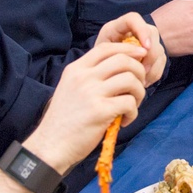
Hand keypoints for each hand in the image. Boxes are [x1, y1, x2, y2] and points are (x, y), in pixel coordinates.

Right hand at [27, 41, 149, 171]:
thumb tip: (122, 65)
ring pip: (131, 79)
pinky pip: (129, 103)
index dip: (128, 49)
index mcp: (76, 69)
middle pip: (123, 60)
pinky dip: (133, 112)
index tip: (140, 56)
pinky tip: (124, 120)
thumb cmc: (65, 119)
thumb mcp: (71, 88)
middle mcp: (83, 77)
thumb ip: (90, 75)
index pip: (107, 47)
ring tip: (132, 105)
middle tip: (140, 85)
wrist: (51, 146)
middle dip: (140, 71)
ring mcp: (91, 93)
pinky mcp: (101, 111)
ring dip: (139, 92)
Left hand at [94, 12, 165, 85]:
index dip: (142, 30)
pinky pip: (161, 63)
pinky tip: (143, 81)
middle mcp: (136, 29)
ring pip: (159, 50)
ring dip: (151, 68)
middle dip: (149, 56)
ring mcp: (148, 40)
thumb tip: (136, 60)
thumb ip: (113, 54)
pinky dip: (153, 74)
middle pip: (152, 34)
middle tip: (141, 73)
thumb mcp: (99, 56)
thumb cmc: (99, 61)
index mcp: (117, 27)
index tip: (145, 48)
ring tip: (139, 82)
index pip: (133, 19)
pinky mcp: (155, 52)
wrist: (105, 67)